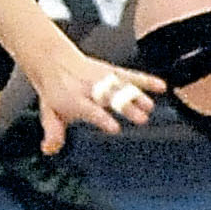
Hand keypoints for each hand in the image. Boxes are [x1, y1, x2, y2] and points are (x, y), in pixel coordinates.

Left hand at [31, 41, 161, 149]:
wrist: (53, 60)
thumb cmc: (55, 91)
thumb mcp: (49, 112)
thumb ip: (53, 131)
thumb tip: (49, 149)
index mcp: (74, 99)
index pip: (89, 109)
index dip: (102, 118)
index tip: (115, 128)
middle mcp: (90, 87)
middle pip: (110, 97)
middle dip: (125, 107)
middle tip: (141, 118)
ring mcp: (102, 79)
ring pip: (121, 86)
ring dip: (136, 95)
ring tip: (150, 106)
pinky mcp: (112, 71)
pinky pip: (130, 75)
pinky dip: (145, 79)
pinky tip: (161, 87)